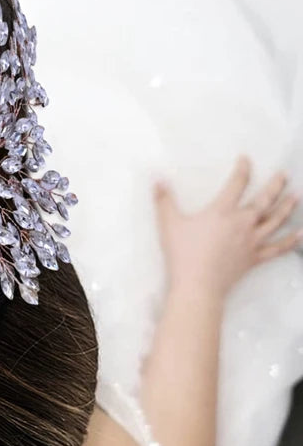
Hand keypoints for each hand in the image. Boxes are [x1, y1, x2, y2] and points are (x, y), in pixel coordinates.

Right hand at [153, 156, 301, 298]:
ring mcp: (252, 241)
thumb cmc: (183, 254)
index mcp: (222, 211)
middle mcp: (243, 223)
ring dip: (287, 207)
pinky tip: (300, 234)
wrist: (198, 285)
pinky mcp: (255, 258)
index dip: (243, 169)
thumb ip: (164, 200)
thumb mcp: (168, 224)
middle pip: (265, 200)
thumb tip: (157, 179)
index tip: (246, 160)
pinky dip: (291, 241)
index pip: (237, 184)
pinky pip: (278, 248)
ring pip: (276, 220)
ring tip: (295, 196)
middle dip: (276, 185)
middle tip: (284, 175)